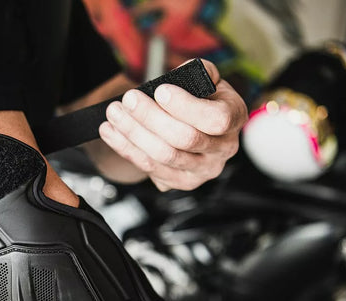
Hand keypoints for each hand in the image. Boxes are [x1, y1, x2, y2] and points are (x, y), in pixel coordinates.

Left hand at [99, 59, 246, 190]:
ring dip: (133, 134)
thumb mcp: (207, 80)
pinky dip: (126, 148)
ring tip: (114, 113)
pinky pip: (150, 168)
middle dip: (151, 118)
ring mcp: (204, 170)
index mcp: (235, 118)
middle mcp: (224, 149)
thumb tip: (184, 72)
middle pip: (184, 139)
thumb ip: (199, 72)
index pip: (215, 120)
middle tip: (128, 99)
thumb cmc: (201, 99)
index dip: (186, 107)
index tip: (160, 91)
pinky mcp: (182, 182)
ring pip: (164, 156)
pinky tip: (110, 131)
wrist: (194, 125)